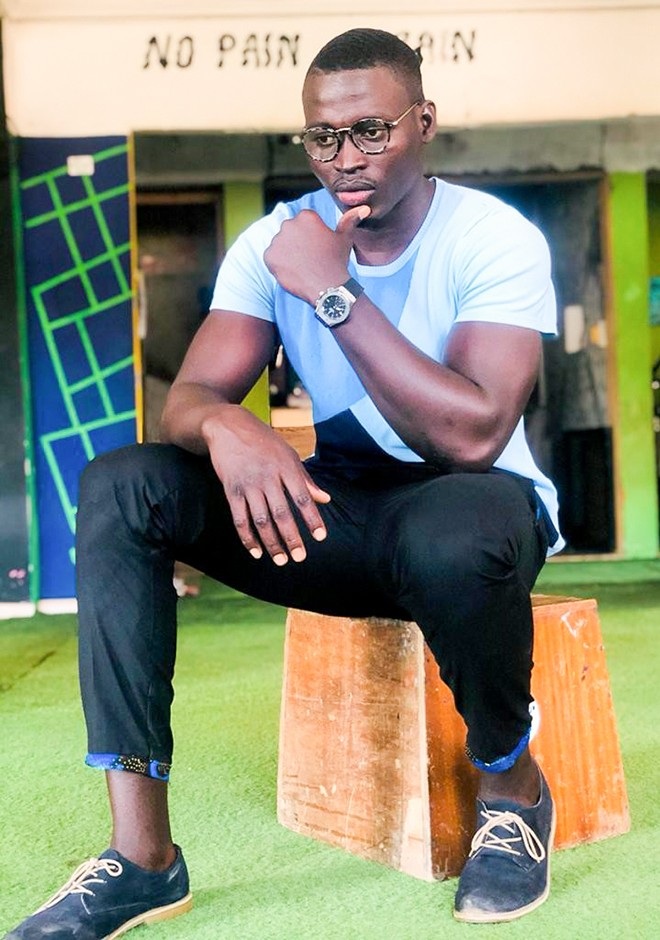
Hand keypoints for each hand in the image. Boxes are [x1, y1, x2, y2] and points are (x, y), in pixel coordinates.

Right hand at [202, 406, 330, 564]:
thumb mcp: (288, 454)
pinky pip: (239, 518)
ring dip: (271, 543)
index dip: (312, 518)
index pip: (302, 497)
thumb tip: (325, 499)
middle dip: (292, 537)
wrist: (227, 425)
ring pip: (261, 520)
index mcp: (286, 467)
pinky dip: (247, 538)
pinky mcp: (231, 490)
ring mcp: (248, 484)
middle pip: (281, 513)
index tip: (320, 537)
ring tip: (281, 560)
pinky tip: (256, 552)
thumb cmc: (263, 441)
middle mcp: (268, 477)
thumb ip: (306, 479)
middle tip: (300, 557)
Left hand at [264, 205, 370, 301]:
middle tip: (309, 260)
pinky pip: (271, 258)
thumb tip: (364, 208)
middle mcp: (289, 224)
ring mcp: (278, 240)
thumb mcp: (345, 238)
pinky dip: (278, 265)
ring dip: (287, 254)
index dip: (310, 239)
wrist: (328, 287)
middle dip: (296, 244)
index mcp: (306, 216)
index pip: (302, 224)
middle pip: (289, 233)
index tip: (317, 250)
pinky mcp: (269, 256)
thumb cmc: (337, 262)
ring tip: (302, 267)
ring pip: (280, 246)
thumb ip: (350, 220)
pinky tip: (293, 272)